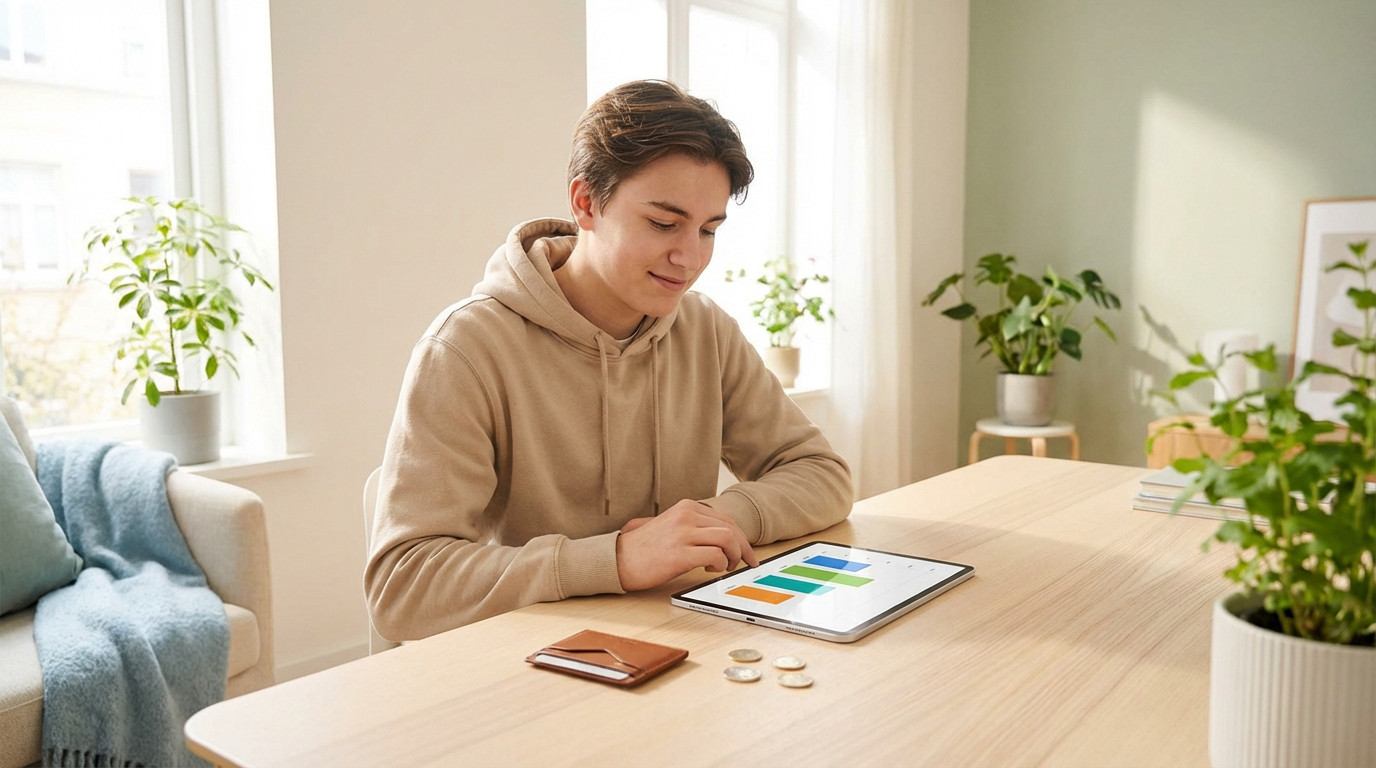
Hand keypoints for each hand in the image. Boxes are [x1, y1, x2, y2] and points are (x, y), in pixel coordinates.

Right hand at [616, 499, 758, 590]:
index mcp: (686, 507)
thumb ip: (693, 526)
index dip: (741, 538)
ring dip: (734, 557)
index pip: (725, 520)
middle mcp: (686, 515)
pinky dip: (720, 565)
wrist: (617, 560)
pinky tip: (709, 570)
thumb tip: (723, 539)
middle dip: (744, 548)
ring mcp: (683, 534)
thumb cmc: (643, 548)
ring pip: (728, 540)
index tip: (747, 552)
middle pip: (731, 529)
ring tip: (725, 567)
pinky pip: (716, 557)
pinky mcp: (680, 554)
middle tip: (746, 563)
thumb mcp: (670, 526)